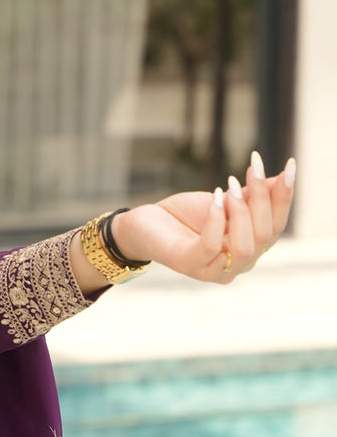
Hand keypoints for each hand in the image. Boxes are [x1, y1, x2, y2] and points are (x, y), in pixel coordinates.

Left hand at [113, 151, 295, 283]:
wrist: (146, 224)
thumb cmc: (187, 214)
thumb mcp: (224, 199)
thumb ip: (252, 194)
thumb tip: (282, 177)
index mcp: (251, 248)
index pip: (277, 225)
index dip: (284, 197)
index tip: (289, 166)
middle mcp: (238, 265)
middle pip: (266, 235)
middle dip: (264, 198)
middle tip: (253, 167)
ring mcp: (215, 270)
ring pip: (245, 247)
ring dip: (242, 211)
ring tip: (231, 185)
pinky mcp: (190, 265)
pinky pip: (212, 246)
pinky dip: (216, 220)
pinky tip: (215, 197)